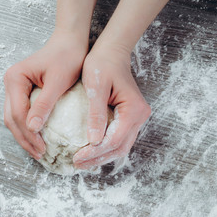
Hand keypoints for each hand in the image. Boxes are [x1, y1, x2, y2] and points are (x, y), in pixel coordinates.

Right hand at [4, 31, 87, 159]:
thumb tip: (32, 128)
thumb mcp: (57, 82)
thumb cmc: (67, 57)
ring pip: (13, 117)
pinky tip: (37, 137)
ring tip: (37, 151)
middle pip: (11, 117)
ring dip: (24, 135)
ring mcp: (15, 87)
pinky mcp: (22, 90)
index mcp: (15, 78)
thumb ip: (44, 104)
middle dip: (24, 138)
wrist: (70, 42)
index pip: (17, 113)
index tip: (43, 148)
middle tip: (39, 154)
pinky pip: (20, 113)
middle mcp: (10, 82)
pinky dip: (27, 127)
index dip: (29, 133)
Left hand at [73, 45, 150, 168]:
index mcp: (133, 109)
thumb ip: (96, 114)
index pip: (114, 139)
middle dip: (99, 158)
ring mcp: (137, 117)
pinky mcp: (130, 116)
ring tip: (82, 161)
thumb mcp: (96, 88)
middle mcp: (140, 115)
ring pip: (121, 145)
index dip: (95, 151)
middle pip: (120, 147)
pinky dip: (106, 147)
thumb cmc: (102, 65)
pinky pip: (119, 138)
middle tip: (77, 164)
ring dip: (103, 155)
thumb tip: (93, 141)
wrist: (112, 52)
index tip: (76, 157)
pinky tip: (91, 150)